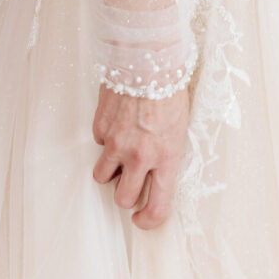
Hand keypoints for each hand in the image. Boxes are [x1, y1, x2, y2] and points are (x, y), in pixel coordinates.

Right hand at [91, 84, 189, 229]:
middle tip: (128, 185)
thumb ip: (166, 153)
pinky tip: (117, 123)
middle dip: (125, 196)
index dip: (149, 220)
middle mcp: (139, 155)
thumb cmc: (169, 88)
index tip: (143, 219)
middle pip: (123, 198)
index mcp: (166, 157)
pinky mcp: (101, 126)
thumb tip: (156, 168)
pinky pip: (99, 144)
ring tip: (119, 155)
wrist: (147, 59)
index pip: (157, 205)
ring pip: (102, 177)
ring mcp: (117, 142)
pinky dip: (106, 140)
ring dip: (110, 171)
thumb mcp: (180, 126)